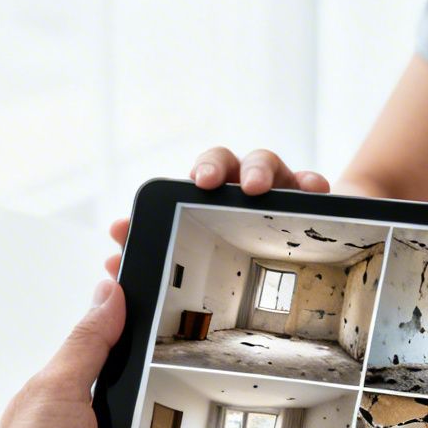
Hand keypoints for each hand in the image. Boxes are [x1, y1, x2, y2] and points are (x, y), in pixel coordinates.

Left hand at [102, 146, 331, 260]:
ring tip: (255, 187)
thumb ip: (157, 263)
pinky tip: (314, 190)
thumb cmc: (247, 260)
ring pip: (265, 163)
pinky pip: (311, 185)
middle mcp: (241, 191)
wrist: (313, 259)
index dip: (175, 183)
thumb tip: (113, 264)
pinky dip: (311, 183)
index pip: (190, 181)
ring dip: (258, 169)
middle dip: (212, 167)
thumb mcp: (201, 265)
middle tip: (205, 182)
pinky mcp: (313, 201)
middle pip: (224, 162)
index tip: (182, 186)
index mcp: (211, 204)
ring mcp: (278, 193)